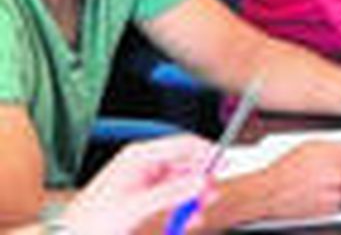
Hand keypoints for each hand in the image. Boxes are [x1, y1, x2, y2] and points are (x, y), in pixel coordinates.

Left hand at [64, 134, 214, 233]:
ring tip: (195, 214)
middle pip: (187, 164)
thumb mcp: (134, 206)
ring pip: (184, 183)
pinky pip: (175, 198)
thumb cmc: (91, 220)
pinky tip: (185, 220)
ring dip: (193, 198)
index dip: (207, 153)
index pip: (183, 144)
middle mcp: (145, 165)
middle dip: (201, 181)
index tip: (225, 164)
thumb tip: (202, 182)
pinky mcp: (148, 198)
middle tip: (211, 196)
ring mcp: (147, 182)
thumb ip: (171, 193)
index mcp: (139, 156)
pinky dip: (184, 208)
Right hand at [250, 141, 340, 218]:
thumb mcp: (311, 144)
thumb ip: (338, 145)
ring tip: (326, 177)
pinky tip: (322, 189)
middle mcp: (339, 175)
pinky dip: (338, 195)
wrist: (266, 192)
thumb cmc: (284, 167)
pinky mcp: (332, 209)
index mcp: (334, 154)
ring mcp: (336, 193)